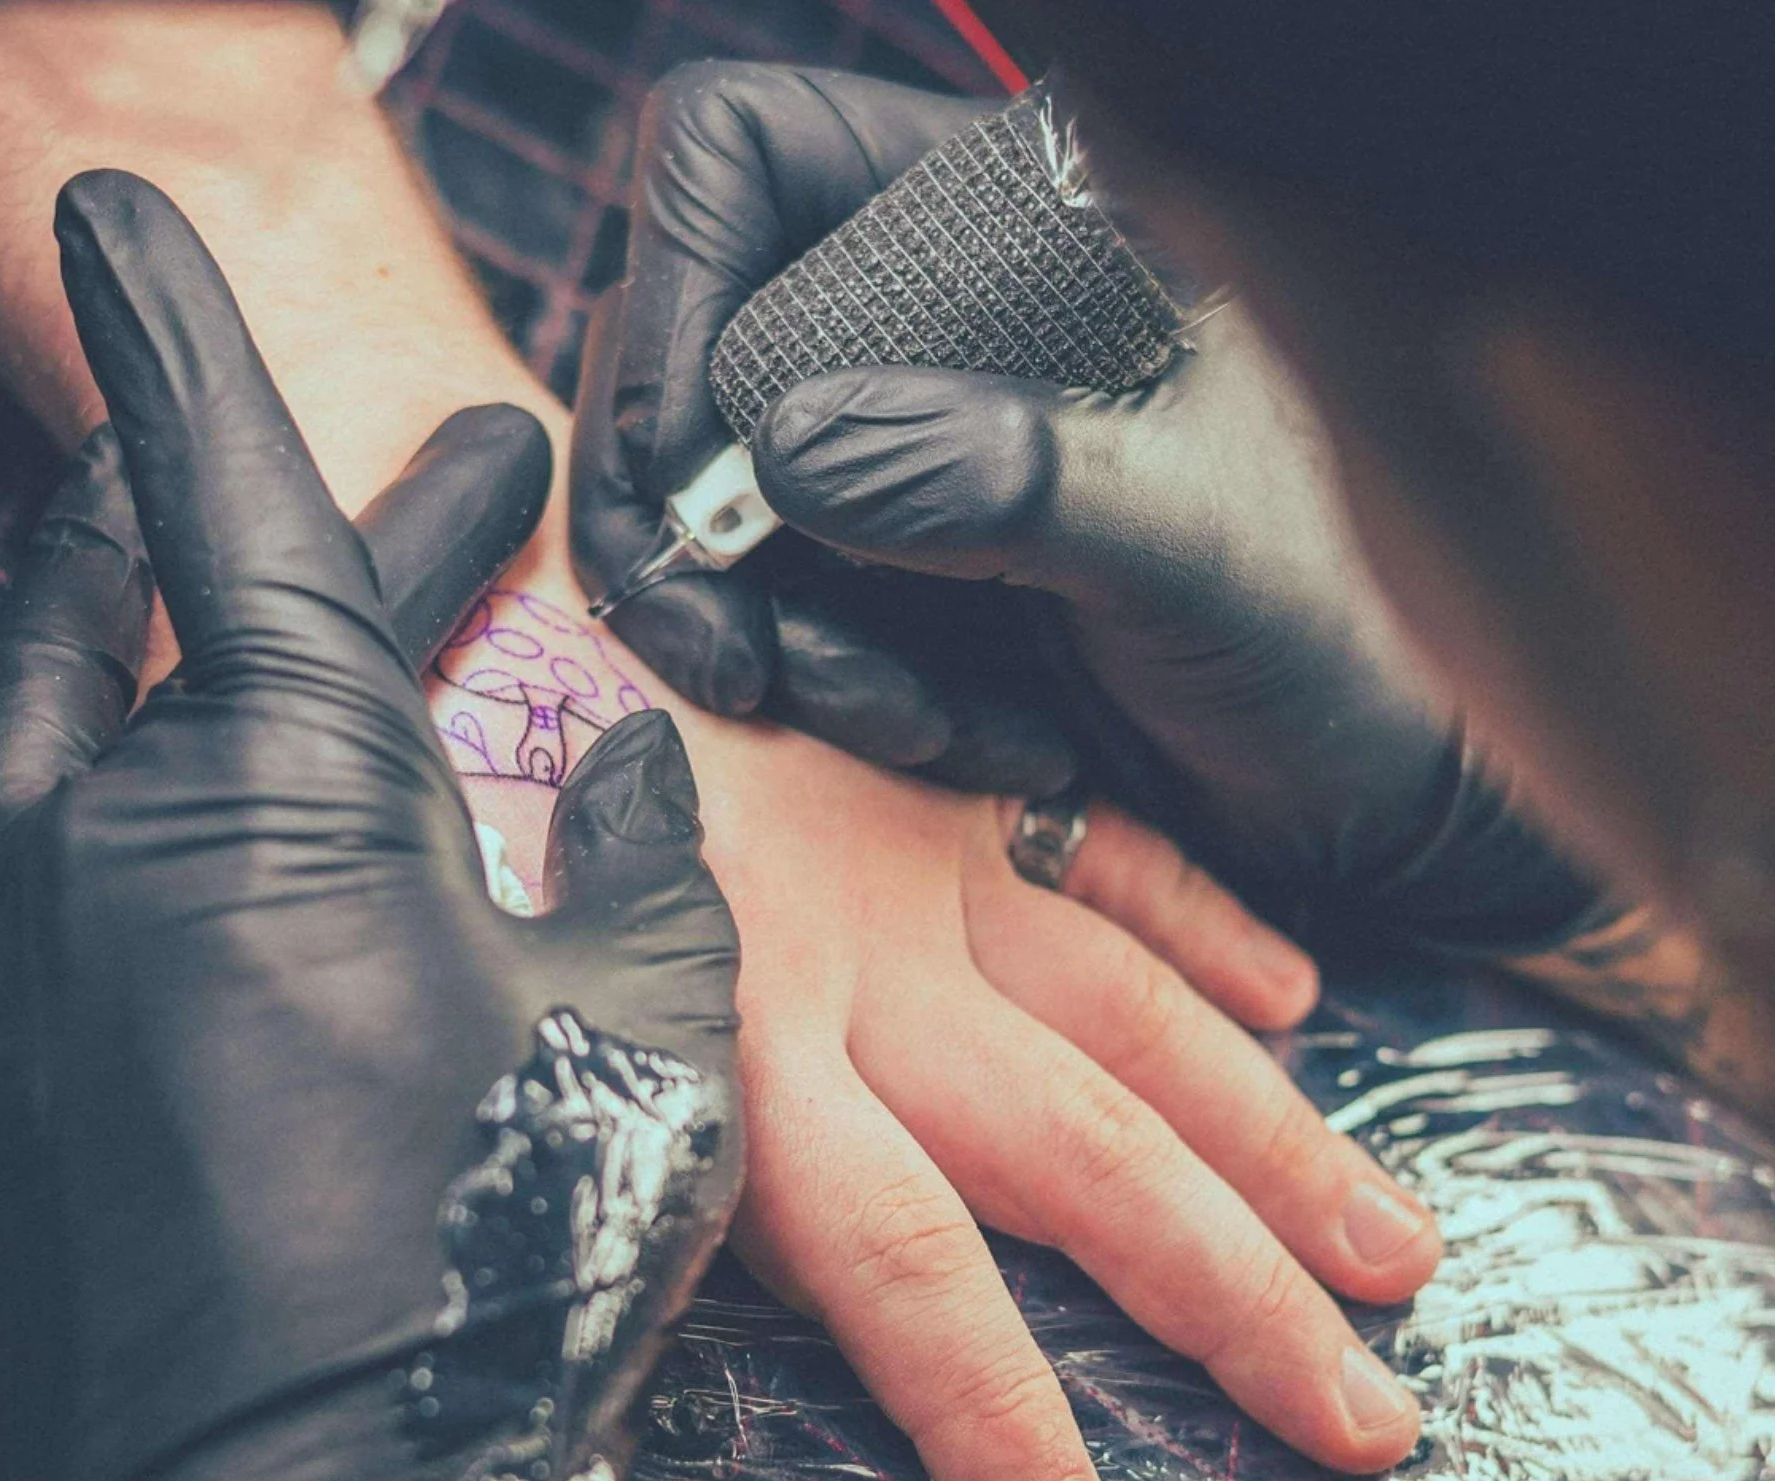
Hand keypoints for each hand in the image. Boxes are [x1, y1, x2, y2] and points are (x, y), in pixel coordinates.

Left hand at [0, 175, 740, 1480]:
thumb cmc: (478, 1303)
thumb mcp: (639, 1065)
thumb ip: (631, 873)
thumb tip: (620, 758)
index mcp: (271, 799)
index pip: (224, 505)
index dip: (188, 345)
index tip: (117, 212)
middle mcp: (60, 839)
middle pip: (100, 602)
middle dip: (191, 509)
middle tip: (299, 497)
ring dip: (66, 655)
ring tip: (151, 638)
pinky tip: (11, 822)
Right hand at [572, 62, 1613, 953]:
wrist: (1340, 785)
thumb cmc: (1320, 624)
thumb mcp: (1186, 537)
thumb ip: (1003, 480)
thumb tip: (784, 455)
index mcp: (1001, 224)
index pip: (743, 158)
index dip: (675, 289)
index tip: (697, 467)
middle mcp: (919, 319)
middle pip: (682, 352)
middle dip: (693, 524)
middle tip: (744, 657)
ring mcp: (887, 451)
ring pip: (703, 506)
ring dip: (776, 640)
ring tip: (925, 722)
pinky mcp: (879, 574)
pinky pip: (765, 614)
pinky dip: (826, 693)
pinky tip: (960, 738)